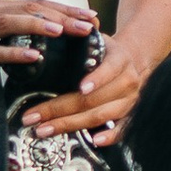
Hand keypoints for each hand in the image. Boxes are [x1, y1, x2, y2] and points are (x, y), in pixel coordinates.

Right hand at [0, 0, 100, 104]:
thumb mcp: (1, 45)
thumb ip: (23, 37)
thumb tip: (59, 37)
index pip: (38, 5)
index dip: (66, 10)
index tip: (92, 18)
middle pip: (29, 9)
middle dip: (60, 16)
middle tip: (86, 26)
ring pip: (10, 23)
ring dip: (37, 26)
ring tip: (61, 32)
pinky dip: (15, 54)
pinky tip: (34, 58)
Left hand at [34, 29, 151, 146]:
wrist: (135, 61)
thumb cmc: (108, 51)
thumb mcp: (98, 39)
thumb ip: (81, 37)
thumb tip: (55, 29)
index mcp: (120, 60)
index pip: (108, 70)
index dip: (96, 79)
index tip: (81, 87)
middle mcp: (127, 82)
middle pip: (93, 100)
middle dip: (60, 109)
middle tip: (35, 116)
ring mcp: (129, 101)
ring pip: (100, 116)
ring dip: (71, 125)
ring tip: (45, 129)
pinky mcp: (128, 115)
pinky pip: (121, 130)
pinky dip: (109, 137)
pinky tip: (94, 141)